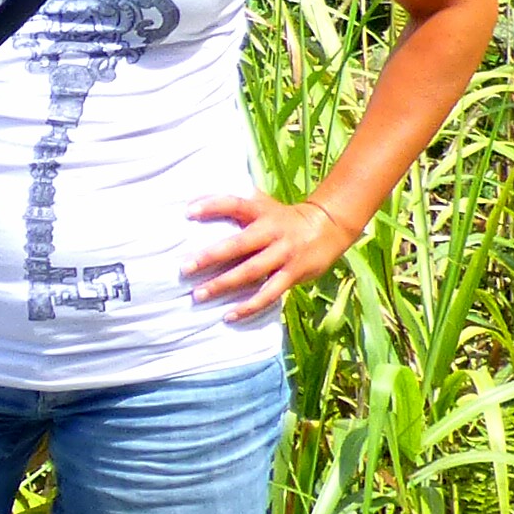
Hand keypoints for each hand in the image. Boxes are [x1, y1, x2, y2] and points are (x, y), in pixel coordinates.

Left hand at [186, 195, 351, 320]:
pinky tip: (229, 315)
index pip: (234, 204)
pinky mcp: (293, 275)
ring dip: (224, 284)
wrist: (328, 227)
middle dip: (211, 256)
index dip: (212, 206)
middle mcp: (272, 233)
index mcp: (261, 212)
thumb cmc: (283, 217)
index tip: (188, 212)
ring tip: (198, 295)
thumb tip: (198, 197)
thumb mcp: (264, 204)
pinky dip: (249, 306)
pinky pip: (269, 294)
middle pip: (239, 244)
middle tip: (184, 268)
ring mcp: (283, 255)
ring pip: (251, 272)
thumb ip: (238, 202)